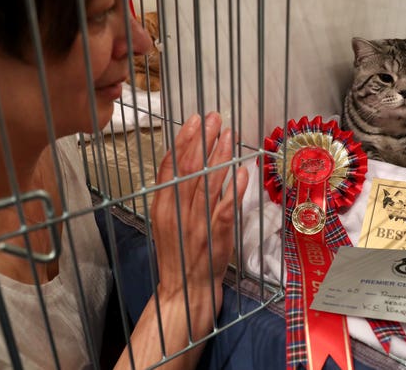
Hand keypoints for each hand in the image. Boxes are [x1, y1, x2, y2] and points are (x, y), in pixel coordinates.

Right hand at [150, 112, 247, 309]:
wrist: (185, 289)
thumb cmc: (179, 252)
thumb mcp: (167, 220)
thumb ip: (174, 193)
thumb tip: (185, 160)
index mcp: (162, 206)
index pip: (170, 167)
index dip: (182, 141)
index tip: (193, 120)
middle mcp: (177, 211)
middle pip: (189, 169)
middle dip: (201, 140)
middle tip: (213, 117)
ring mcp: (197, 223)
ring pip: (208, 183)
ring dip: (219, 156)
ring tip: (228, 133)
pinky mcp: (215, 235)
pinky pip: (226, 207)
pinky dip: (235, 187)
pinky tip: (243, 169)